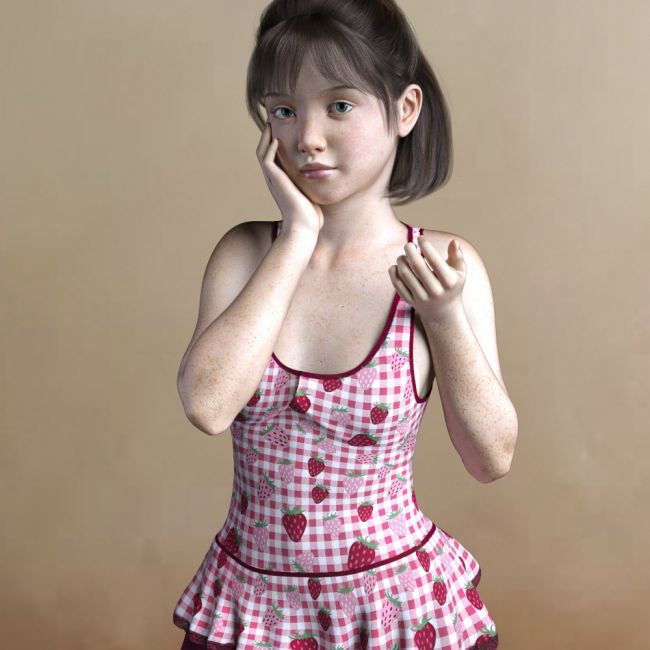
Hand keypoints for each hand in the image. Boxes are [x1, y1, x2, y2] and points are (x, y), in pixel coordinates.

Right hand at [256, 121, 323, 235]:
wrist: (304, 228)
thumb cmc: (311, 216)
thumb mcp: (314, 194)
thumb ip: (315, 184)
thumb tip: (328, 176)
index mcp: (282, 181)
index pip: (275, 156)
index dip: (276, 142)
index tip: (284, 128)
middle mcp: (274, 179)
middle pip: (265, 151)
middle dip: (268, 135)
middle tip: (273, 119)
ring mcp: (272, 180)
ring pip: (262, 152)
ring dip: (266, 136)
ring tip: (271, 121)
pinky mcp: (274, 181)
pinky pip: (266, 159)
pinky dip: (269, 147)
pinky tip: (277, 137)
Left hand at [388, 237, 466, 325]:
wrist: (443, 312)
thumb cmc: (451, 285)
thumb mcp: (460, 272)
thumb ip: (458, 256)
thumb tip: (453, 241)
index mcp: (449, 282)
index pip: (435, 261)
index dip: (426, 246)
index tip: (420, 238)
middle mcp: (435, 291)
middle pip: (417, 266)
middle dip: (410, 251)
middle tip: (408, 245)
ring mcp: (422, 297)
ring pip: (405, 274)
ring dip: (401, 261)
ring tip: (402, 256)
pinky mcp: (410, 301)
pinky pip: (397, 284)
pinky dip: (394, 272)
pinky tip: (397, 266)